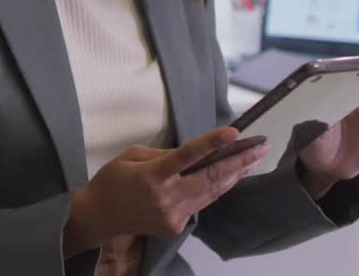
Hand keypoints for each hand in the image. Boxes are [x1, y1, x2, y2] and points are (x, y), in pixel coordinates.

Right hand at [64, 127, 267, 257]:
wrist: (99, 216)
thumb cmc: (111, 181)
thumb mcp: (130, 156)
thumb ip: (163, 154)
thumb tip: (193, 154)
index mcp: (151, 176)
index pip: (187, 156)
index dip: (212, 143)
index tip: (234, 132)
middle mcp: (166, 197)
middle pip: (211, 178)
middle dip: (239, 161)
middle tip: (260, 147)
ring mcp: (173, 215)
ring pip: (212, 192)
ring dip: (235, 175)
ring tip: (253, 160)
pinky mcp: (176, 226)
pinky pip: (201, 203)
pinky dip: (215, 189)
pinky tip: (229, 177)